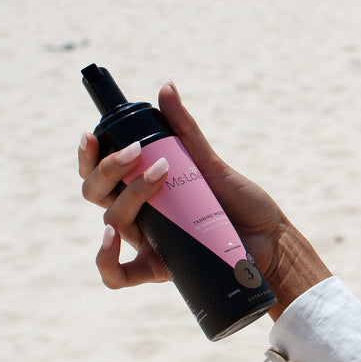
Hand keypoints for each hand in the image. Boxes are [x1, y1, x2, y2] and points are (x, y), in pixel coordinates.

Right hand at [78, 80, 331, 319]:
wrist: (271, 242)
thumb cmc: (241, 204)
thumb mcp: (209, 163)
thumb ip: (185, 130)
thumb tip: (166, 86)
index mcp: (143, 191)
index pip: (102, 174)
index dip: (89, 157)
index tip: (92, 136)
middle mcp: (139, 217)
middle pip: (98, 194)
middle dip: (108, 168)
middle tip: (137, 151)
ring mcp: (146, 243)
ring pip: (111, 221)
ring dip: (128, 195)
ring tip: (159, 176)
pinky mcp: (157, 268)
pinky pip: (116, 275)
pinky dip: (106, 257)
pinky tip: (111, 237)